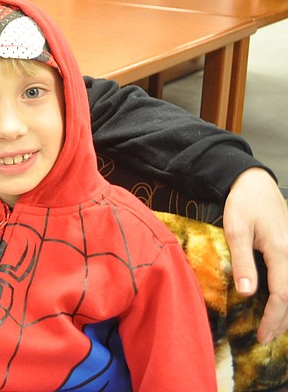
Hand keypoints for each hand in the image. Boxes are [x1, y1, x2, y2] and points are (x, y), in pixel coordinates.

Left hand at [224, 167, 287, 342]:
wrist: (254, 182)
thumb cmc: (242, 204)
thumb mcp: (236, 231)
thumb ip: (243, 262)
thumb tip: (247, 294)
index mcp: (281, 252)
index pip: (283, 295)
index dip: (273, 318)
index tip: (262, 335)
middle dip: (282, 320)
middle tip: (266, 337)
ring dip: (287, 310)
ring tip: (274, 327)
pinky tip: (279, 303)